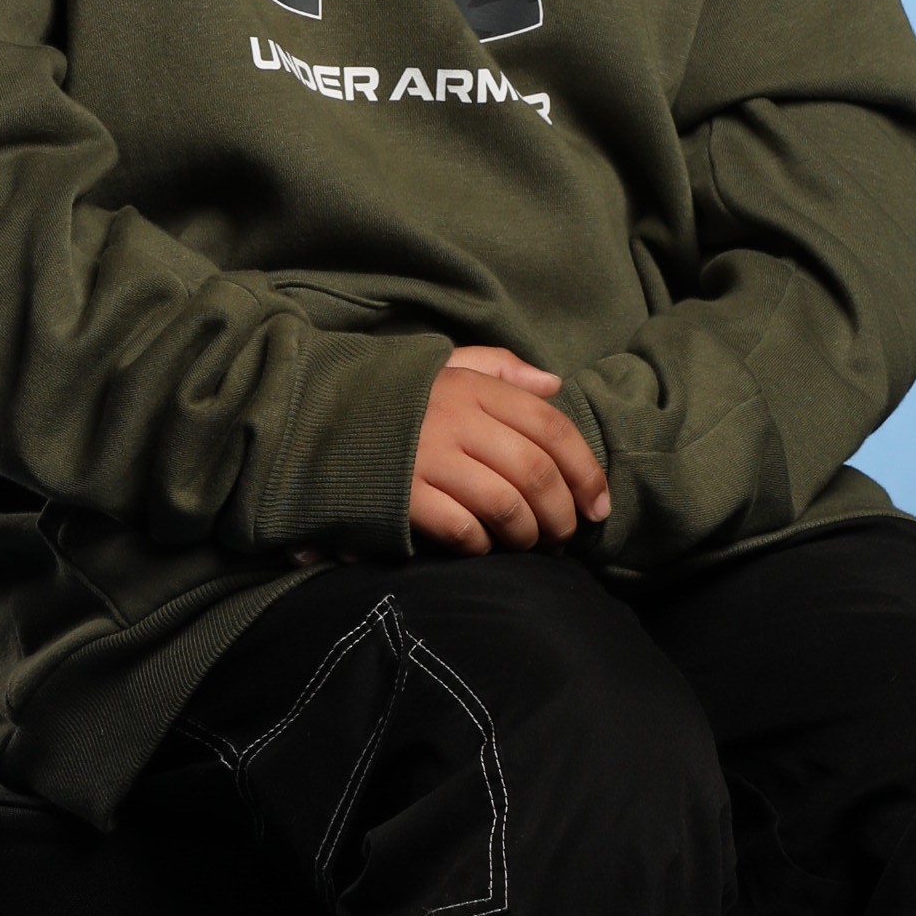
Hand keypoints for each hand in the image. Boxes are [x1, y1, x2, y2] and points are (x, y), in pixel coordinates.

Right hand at [410, 344, 611, 554]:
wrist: (314, 417)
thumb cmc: (391, 397)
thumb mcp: (444, 367)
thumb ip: (500, 369)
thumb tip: (554, 384)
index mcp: (473, 388)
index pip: (551, 427)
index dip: (587, 470)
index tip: (600, 504)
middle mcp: (456, 420)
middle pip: (535, 472)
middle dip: (563, 512)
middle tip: (566, 535)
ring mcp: (427, 458)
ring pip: (505, 504)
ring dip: (528, 534)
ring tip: (531, 545)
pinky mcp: (402, 495)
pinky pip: (461, 528)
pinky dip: (482, 545)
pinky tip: (483, 547)